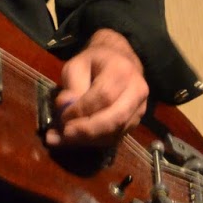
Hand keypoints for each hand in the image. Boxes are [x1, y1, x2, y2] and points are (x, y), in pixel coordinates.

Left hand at [44, 28, 148, 148]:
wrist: (118, 61)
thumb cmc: (94, 63)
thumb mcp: (76, 66)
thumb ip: (71, 87)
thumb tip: (65, 110)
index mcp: (121, 70)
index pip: (104, 96)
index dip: (82, 110)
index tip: (62, 117)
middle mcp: (137, 90)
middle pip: (116, 118)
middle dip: (88, 130)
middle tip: (65, 135)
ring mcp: (140, 108)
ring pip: (117, 131)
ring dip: (90, 140)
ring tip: (66, 139)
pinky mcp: (136, 121)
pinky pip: (117, 137)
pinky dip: (96, 142)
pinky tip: (79, 140)